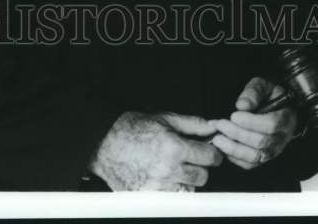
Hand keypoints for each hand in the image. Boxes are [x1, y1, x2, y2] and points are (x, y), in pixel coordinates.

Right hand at [89, 111, 223, 190]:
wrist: (104, 143)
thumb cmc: (132, 128)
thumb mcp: (163, 118)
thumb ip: (191, 124)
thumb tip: (212, 127)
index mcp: (173, 147)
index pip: (209, 157)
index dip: (213, 153)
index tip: (210, 151)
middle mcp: (168, 169)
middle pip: (203, 176)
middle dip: (200, 166)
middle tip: (190, 157)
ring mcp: (159, 186)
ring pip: (189, 188)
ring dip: (187, 179)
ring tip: (175, 166)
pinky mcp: (150, 196)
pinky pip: (173, 198)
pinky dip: (174, 188)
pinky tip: (165, 176)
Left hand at [211, 77, 297, 169]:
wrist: (280, 108)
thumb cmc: (270, 96)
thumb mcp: (264, 85)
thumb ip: (254, 92)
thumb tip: (242, 105)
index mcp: (285, 118)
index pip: (271, 125)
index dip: (251, 122)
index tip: (234, 115)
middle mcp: (281, 138)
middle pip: (261, 142)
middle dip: (237, 134)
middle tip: (220, 124)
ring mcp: (273, 150)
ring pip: (255, 157)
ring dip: (234, 149)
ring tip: (218, 138)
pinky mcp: (263, 158)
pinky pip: (250, 165)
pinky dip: (235, 158)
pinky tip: (224, 147)